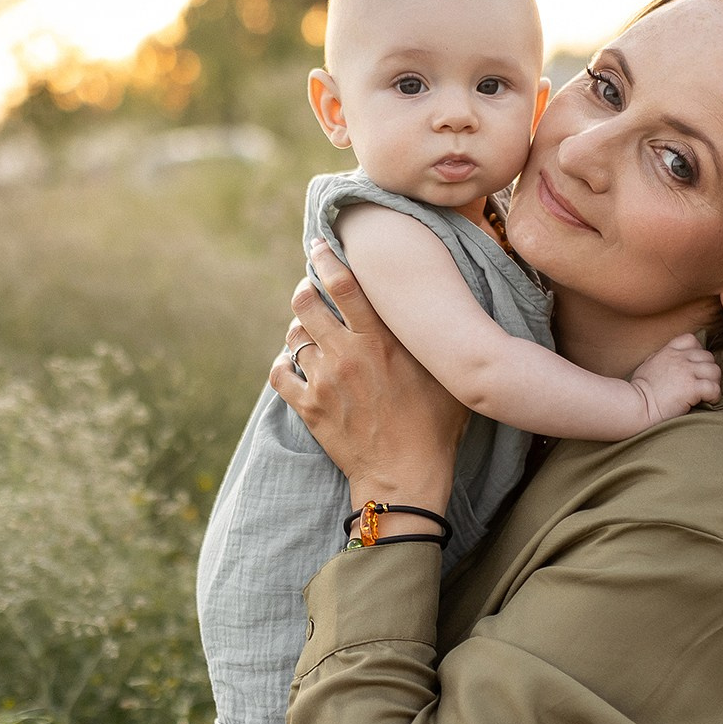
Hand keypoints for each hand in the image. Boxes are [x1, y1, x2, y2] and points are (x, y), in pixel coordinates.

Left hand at [271, 242, 466, 527]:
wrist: (406, 475)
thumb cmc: (435, 425)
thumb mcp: (444, 373)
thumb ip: (430, 337)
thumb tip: (436, 305)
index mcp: (380, 340)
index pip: (342, 283)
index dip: (325, 258)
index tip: (319, 247)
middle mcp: (346, 354)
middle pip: (304, 301)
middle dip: (305, 290)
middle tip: (313, 292)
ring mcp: (323, 381)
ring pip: (293, 335)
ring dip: (301, 331)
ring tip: (313, 336)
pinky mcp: (308, 407)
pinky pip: (278, 372)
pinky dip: (284, 364)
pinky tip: (296, 365)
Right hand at [627, 335, 722, 424]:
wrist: (635, 406)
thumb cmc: (637, 391)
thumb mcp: (646, 366)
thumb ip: (659, 359)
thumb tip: (663, 359)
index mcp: (668, 352)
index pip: (691, 340)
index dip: (698, 352)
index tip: (694, 366)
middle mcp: (679, 359)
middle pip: (708, 356)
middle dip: (708, 370)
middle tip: (703, 384)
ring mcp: (687, 372)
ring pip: (715, 370)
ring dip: (714, 382)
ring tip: (707, 393)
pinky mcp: (692, 388)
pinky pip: (714, 388)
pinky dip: (714, 396)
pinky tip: (708, 402)